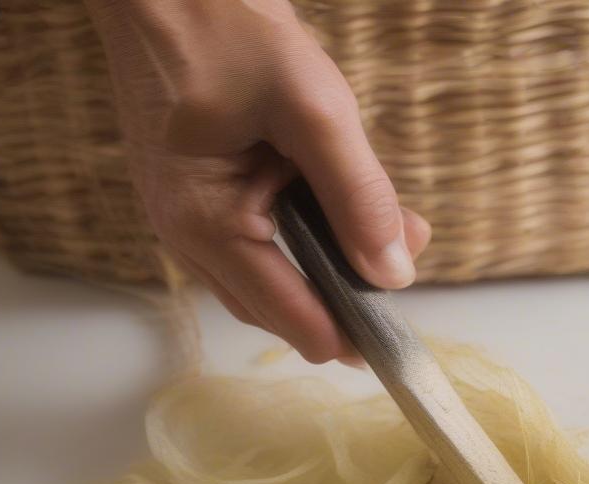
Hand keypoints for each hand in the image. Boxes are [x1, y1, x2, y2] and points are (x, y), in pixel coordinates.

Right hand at [86, 0, 429, 361]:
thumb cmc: (225, 27)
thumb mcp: (313, 109)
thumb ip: (359, 195)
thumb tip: (393, 273)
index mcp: (207, 224)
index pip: (290, 316)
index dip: (346, 335)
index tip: (395, 347)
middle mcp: (188, 237)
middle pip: (278, 310)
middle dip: (342, 303)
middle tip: (399, 283)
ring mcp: (188, 221)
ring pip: (270, 282)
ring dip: (328, 273)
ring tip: (384, 245)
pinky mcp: (201, 200)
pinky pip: (259, 247)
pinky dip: (307, 245)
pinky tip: (341, 221)